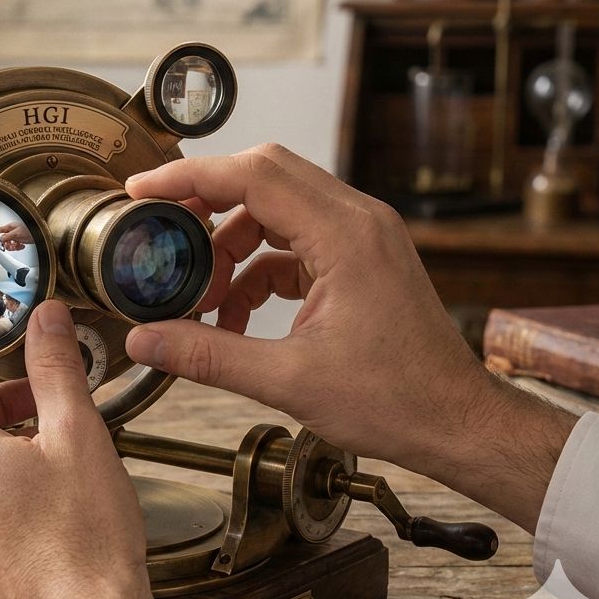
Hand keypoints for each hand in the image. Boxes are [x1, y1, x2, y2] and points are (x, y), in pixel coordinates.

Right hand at [0, 222, 30, 250]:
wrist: (39, 234)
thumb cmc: (29, 230)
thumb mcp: (16, 233)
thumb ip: (7, 236)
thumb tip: (0, 240)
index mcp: (10, 227)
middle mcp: (12, 231)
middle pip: (4, 239)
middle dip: (6, 244)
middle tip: (10, 246)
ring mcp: (16, 236)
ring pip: (9, 244)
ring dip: (12, 247)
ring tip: (17, 246)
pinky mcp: (20, 240)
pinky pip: (15, 246)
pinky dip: (18, 247)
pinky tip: (21, 246)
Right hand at [123, 144, 576, 532]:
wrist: (455, 423)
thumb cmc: (397, 399)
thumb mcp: (287, 380)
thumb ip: (207, 354)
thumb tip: (146, 339)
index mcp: (345, 234)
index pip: (253, 175)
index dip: (190, 177)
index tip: (144, 189)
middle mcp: (357, 221)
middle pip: (263, 176)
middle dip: (205, 201)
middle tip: (160, 227)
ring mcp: (362, 237)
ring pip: (276, 210)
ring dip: (231, 245)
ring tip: (201, 295)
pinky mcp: (359, 260)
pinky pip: (293, 243)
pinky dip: (257, 270)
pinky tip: (234, 316)